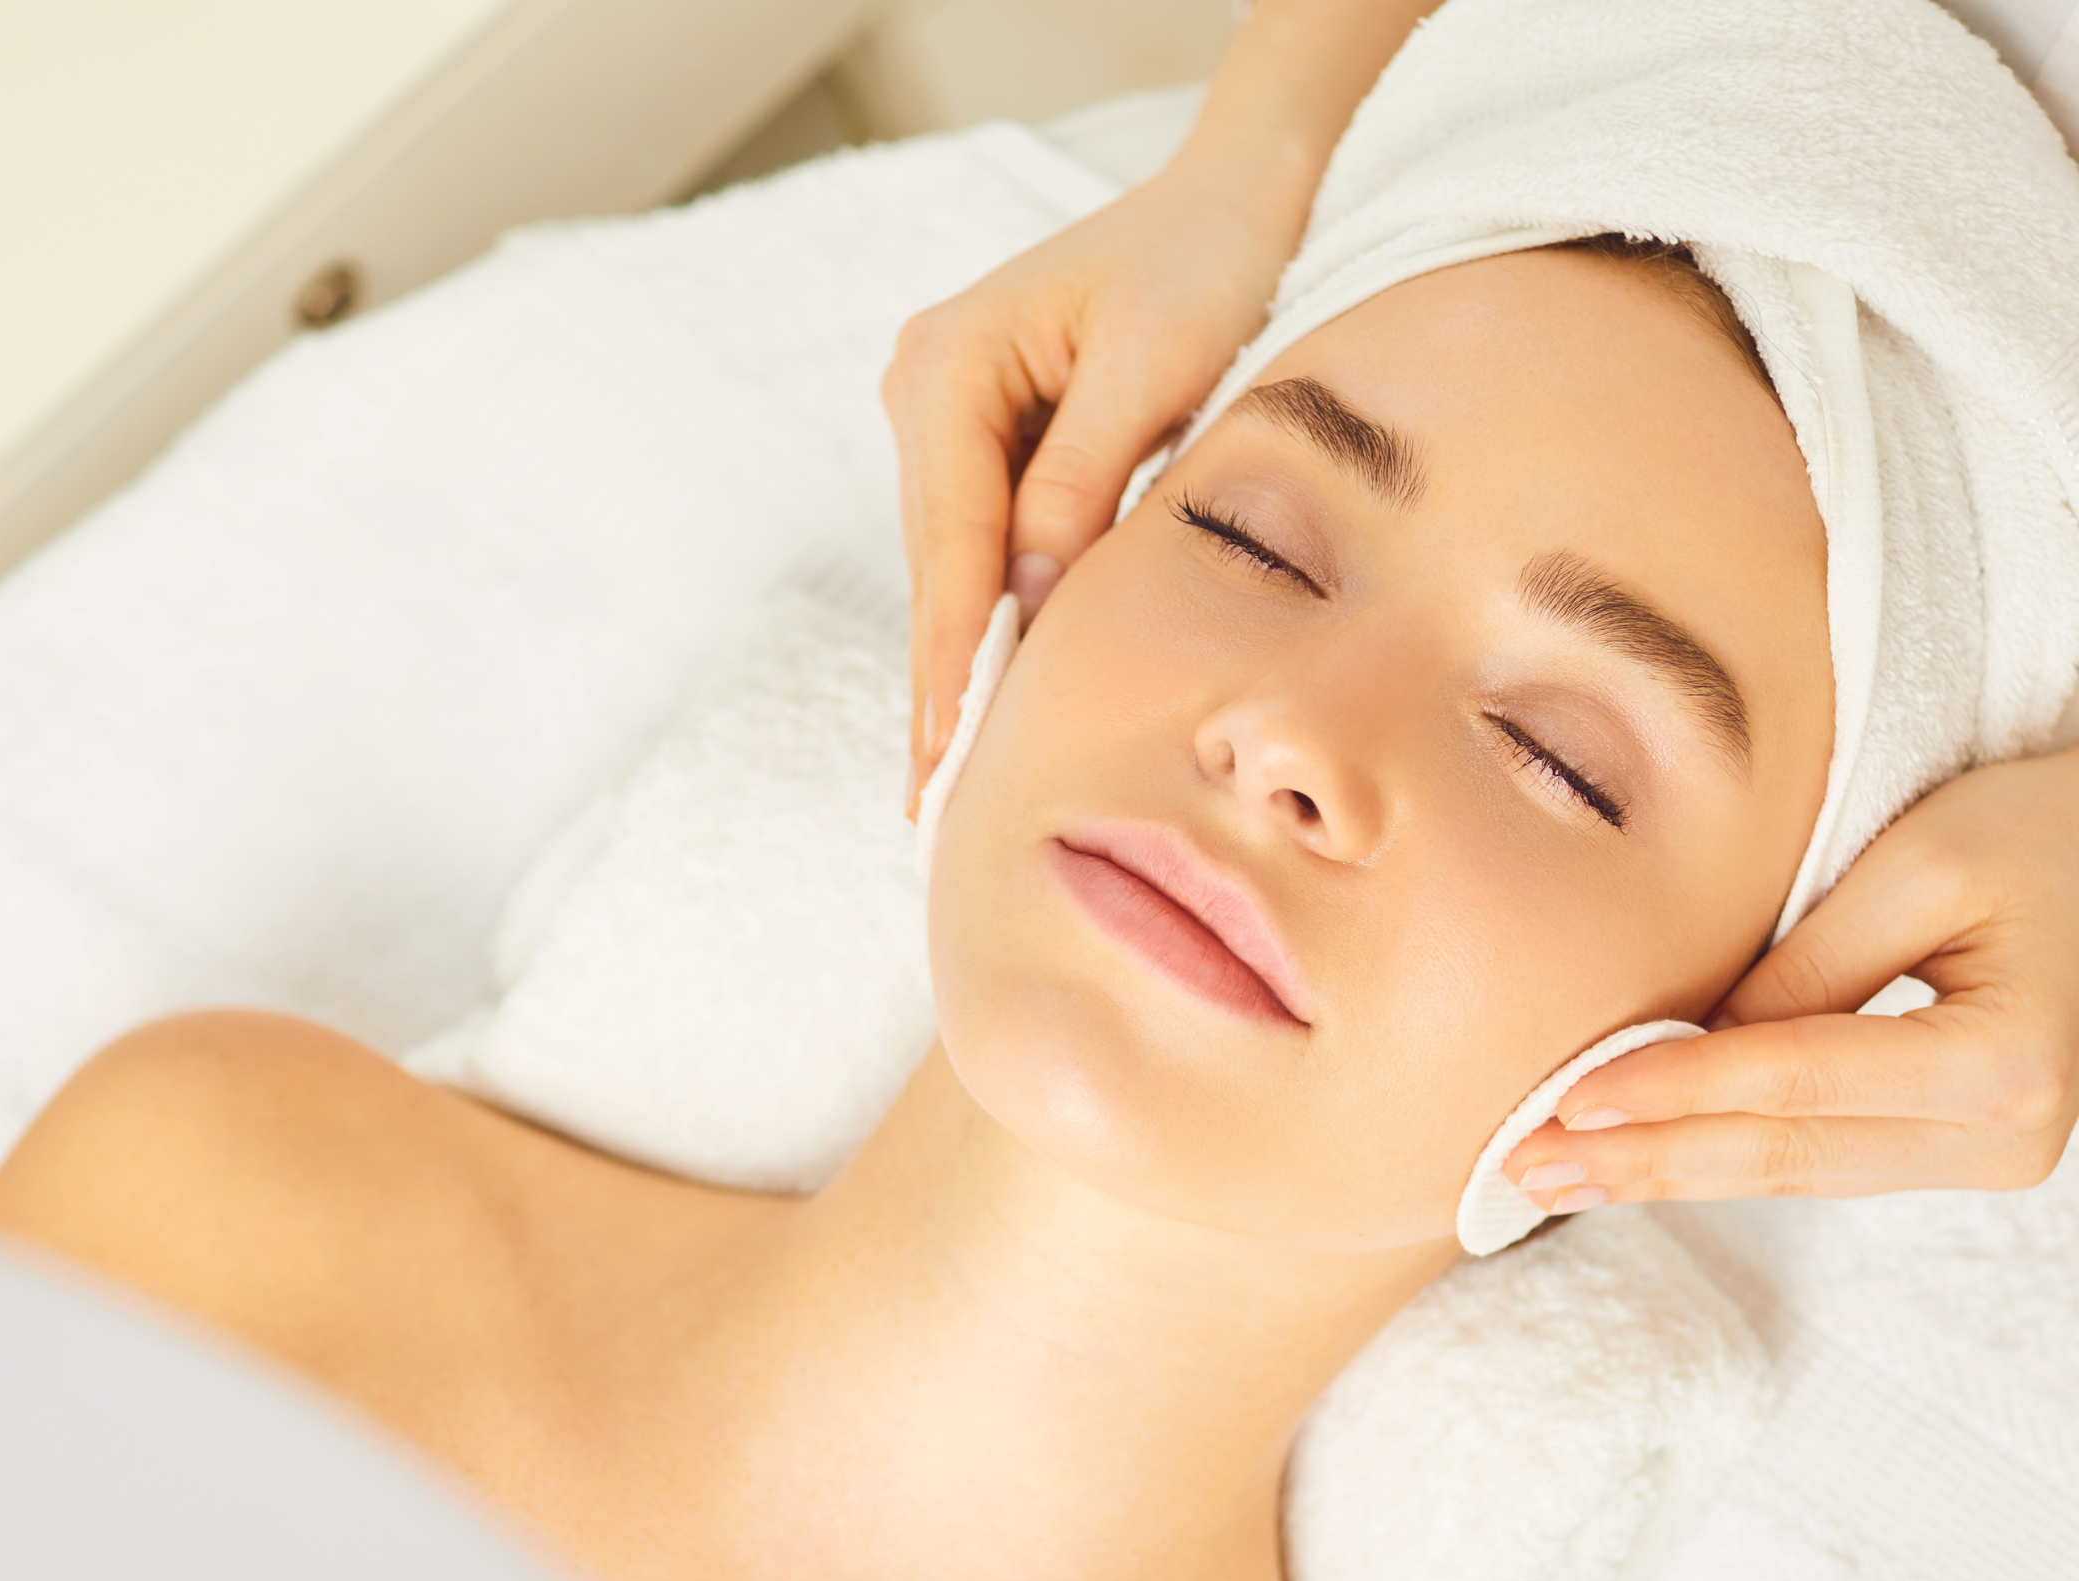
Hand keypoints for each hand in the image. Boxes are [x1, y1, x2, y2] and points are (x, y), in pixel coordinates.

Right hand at [883, 151, 1297, 812]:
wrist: (1236, 195)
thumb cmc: (1205, 261)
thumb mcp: (1152, 372)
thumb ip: (1082, 489)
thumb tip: (1030, 606)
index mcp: (947, 367)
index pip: (950, 545)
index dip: (950, 659)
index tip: (944, 753)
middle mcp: (926, 391)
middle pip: (940, 568)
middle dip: (946, 682)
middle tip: (935, 803)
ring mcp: (949, 419)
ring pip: (958, 568)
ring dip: (968, 662)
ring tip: (955, 774)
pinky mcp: (989, 442)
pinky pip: (989, 548)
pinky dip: (1001, 618)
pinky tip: (998, 697)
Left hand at [1504, 744, 2078, 1209]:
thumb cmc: (2040, 836)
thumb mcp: (1920, 864)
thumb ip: (1804, 962)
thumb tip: (1689, 1044)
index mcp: (2001, 1061)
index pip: (1791, 1078)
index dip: (1670, 1093)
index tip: (1565, 1103)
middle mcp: (2001, 1136)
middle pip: (1781, 1153)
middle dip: (1643, 1162)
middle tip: (1523, 1169)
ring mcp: (1982, 1157)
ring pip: (1791, 1172)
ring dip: (1667, 1173)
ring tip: (1553, 1177)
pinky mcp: (1955, 1151)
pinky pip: (1817, 1160)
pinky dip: (1720, 1158)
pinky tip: (1638, 1161)